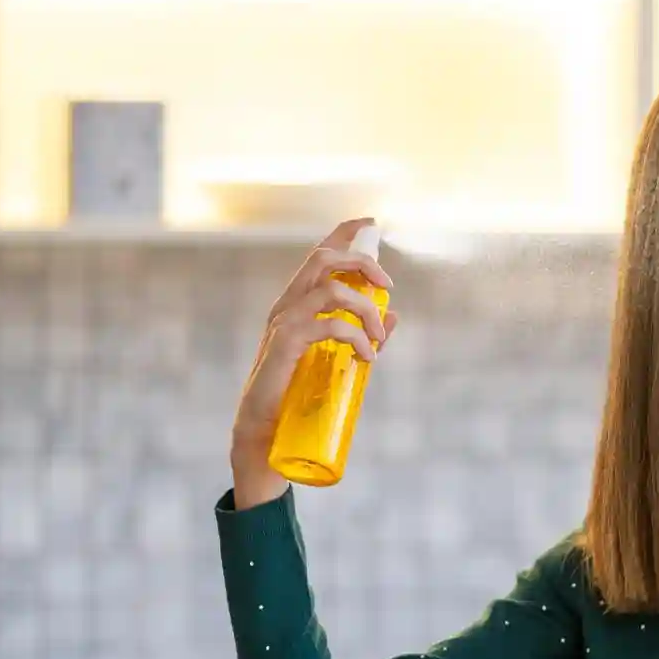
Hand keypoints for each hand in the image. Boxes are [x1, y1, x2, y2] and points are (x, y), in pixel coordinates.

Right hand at [230, 219, 397, 506]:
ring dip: (367, 310)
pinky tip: (367, 357)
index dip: (342, 232)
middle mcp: (286, 306)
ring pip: (332, 289)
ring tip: (379, 339)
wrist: (264, 436)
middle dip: (362, 263)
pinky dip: (357, 337)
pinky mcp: (285, 345)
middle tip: (387, 286)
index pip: (318, 256)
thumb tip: (395, 315)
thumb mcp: (336, 360)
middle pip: (322, 259)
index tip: (369, 222)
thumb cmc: (295, 399)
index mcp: (295, 305)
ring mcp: (283, 324)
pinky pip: (329, 324)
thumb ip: (362, 334)